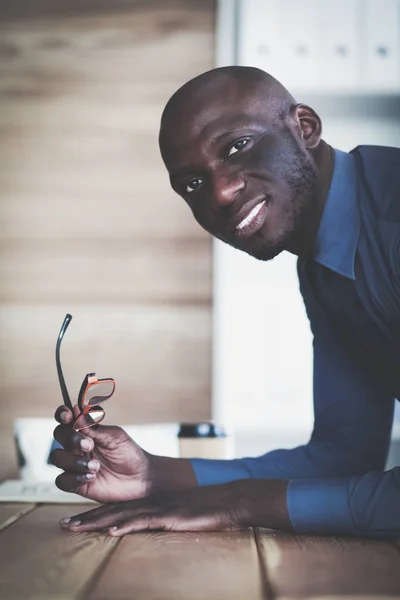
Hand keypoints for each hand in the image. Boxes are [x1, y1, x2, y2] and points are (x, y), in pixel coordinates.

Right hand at [51, 405, 151, 503]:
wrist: (140, 478)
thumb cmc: (129, 453)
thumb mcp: (114, 436)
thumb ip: (93, 427)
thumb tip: (77, 409)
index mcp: (85, 431)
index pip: (66, 418)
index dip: (62, 414)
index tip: (68, 415)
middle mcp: (76, 446)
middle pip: (58, 435)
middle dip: (71, 438)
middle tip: (90, 444)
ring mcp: (75, 464)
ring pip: (57, 457)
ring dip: (75, 461)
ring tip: (96, 466)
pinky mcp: (76, 483)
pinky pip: (62, 480)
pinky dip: (74, 478)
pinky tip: (91, 477)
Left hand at [59, 479, 290, 534]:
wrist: (230, 500)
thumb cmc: (207, 511)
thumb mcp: (180, 516)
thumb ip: (162, 521)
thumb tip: (145, 531)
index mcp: (151, 504)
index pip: (117, 510)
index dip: (94, 515)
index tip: (74, 522)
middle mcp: (151, 504)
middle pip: (113, 511)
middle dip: (87, 518)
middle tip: (64, 525)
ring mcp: (160, 509)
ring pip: (122, 515)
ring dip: (97, 521)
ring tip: (76, 527)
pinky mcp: (171, 516)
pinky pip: (145, 521)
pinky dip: (126, 525)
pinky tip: (112, 529)